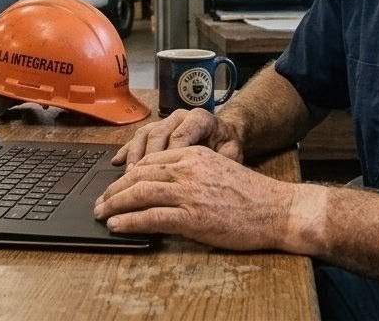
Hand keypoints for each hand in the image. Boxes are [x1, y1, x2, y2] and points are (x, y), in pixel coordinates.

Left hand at [93, 145, 293, 250]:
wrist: (277, 209)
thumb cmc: (252, 195)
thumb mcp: (219, 169)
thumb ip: (193, 171)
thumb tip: (166, 184)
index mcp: (194, 154)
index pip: (151, 160)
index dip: (129, 173)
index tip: (117, 184)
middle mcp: (188, 169)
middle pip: (140, 174)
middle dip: (115, 189)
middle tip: (101, 201)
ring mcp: (189, 192)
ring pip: (139, 193)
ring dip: (115, 204)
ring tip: (102, 213)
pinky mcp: (192, 217)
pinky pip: (150, 216)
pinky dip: (129, 221)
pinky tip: (117, 225)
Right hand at [111, 108, 244, 165]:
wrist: (224, 135)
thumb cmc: (227, 147)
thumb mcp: (232, 154)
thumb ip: (221, 163)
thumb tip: (208, 178)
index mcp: (200, 118)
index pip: (180, 135)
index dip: (169, 156)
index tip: (162, 177)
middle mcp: (180, 117)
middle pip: (157, 134)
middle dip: (146, 157)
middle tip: (138, 179)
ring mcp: (166, 122)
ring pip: (144, 134)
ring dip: (134, 156)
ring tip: (128, 176)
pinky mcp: (156, 129)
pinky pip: (138, 137)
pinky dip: (127, 150)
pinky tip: (117, 163)